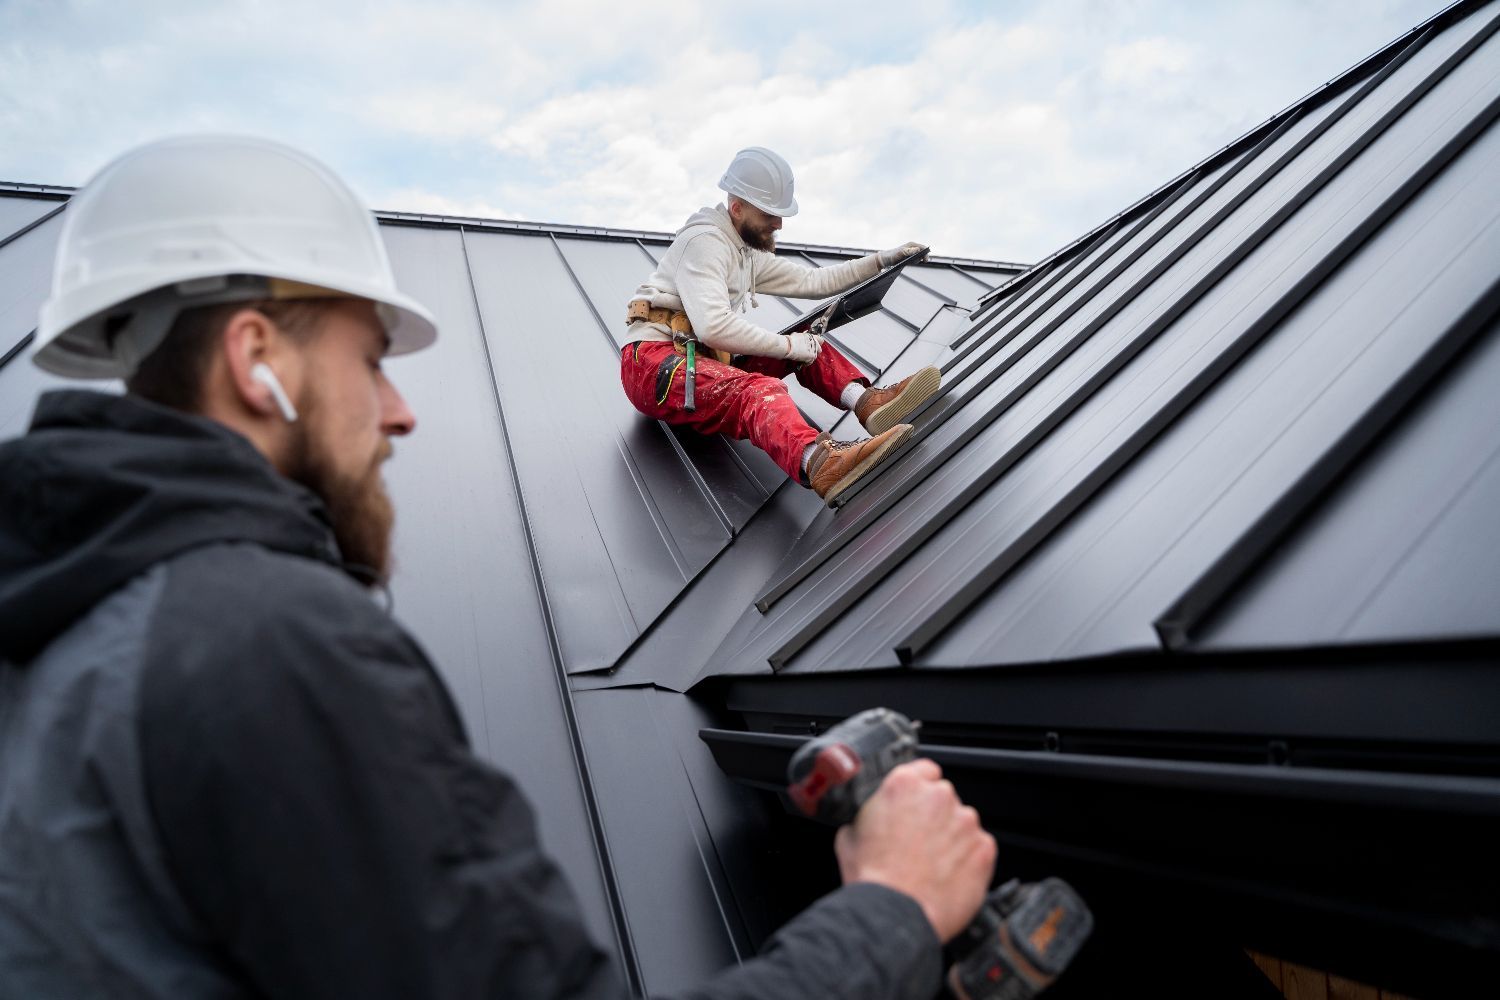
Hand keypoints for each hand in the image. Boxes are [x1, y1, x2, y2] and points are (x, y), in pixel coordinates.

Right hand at [783, 331, 822, 363]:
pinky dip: (807, 363)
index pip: (820, 340)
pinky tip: (802, 362)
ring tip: (804, 358)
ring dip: (810, 357)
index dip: (817, 343)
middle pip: (819, 349)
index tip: (815, 345)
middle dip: (815, 351)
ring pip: (815, 356)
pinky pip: (811, 362)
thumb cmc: (790, 341)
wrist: (788, 346)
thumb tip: (801, 339)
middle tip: (809, 352)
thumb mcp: (797, 336)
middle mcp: (814, 343)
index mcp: (811, 336)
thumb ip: (803, 338)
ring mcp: (814, 350)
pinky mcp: (811, 357)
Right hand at [834, 759, 995, 943]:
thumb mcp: (849, 835)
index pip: (924, 769)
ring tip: (932, 866)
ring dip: (951, 838)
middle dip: (934, 816)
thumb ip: (867, 815)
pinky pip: (978, 848)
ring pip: (962, 823)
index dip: (919, 789)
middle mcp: (939, 796)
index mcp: (904, 784)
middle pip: (943, 797)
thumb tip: (870, 818)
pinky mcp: (985, 848)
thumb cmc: (873, 878)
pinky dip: (968, 860)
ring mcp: (965, 821)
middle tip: (918, 843)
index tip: (916, 804)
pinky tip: (948, 877)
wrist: (896, 914)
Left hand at [877, 242, 924, 267]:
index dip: (926, 253)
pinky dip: (914, 261)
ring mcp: (910, 252)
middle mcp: (911, 247)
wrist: (885, 259)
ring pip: (919, 256)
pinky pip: (915, 259)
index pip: (922, 247)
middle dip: (922, 257)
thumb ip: (910, 251)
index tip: (925, 260)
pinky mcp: (908, 256)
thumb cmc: (892, 255)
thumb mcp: (901, 253)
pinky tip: (909, 262)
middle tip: (920, 262)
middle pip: (922, 252)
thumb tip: (918, 249)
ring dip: (918, 259)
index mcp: (911, 245)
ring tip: (912, 261)